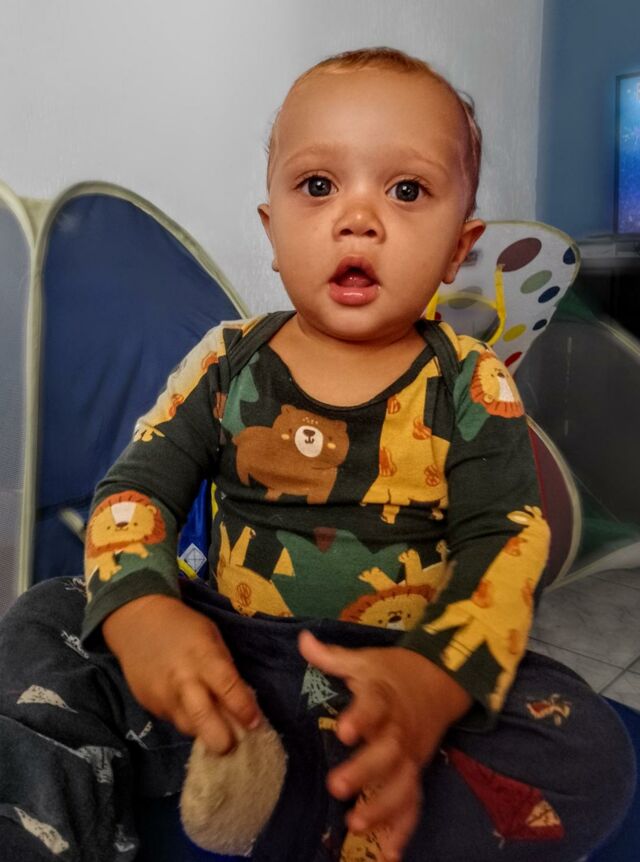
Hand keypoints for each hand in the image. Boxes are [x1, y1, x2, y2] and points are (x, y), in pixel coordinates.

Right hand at [103, 594, 261, 753]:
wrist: (137, 622)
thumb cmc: (183, 626)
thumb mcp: (211, 636)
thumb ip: (225, 668)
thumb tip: (242, 699)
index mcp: (203, 657)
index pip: (228, 689)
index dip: (245, 710)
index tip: (255, 723)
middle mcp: (182, 681)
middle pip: (205, 722)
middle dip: (223, 740)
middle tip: (235, 742)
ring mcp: (163, 697)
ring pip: (190, 730)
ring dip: (206, 732)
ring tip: (217, 727)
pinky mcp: (150, 706)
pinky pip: (175, 721)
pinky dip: (189, 721)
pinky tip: (193, 711)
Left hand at [298, 631, 471, 860]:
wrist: (440, 680)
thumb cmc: (392, 672)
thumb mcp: (364, 660)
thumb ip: (331, 657)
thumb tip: (302, 639)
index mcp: (383, 697)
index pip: (374, 705)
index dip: (361, 717)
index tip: (344, 730)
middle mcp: (399, 730)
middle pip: (387, 752)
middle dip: (365, 771)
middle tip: (336, 785)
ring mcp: (410, 755)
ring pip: (402, 784)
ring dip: (382, 807)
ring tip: (356, 822)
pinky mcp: (416, 773)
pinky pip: (413, 803)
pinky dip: (404, 829)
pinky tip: (389, 852)